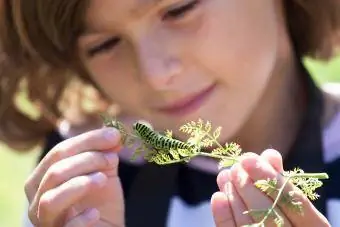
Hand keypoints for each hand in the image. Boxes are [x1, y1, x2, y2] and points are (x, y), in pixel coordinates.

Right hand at [24, 127, 124, 226]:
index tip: (114, 136)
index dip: (87, 141)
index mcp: (43, 178)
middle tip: (113, 158)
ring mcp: (47, 221)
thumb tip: (114, 134)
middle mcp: (37, 200)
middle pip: (55, 172)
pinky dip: (81, 219)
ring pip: (51, 199)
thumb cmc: (99, 201)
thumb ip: (106, 154)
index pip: (59, 152)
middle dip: (87, 159)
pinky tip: (95, 212)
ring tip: (103, 179)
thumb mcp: (104, 173)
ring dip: (80, 184)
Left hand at [211, 149, 329, 226]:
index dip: (270, 177)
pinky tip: (218, 196)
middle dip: (248, 185)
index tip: (248, 158)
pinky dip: (224, 216)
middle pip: (269, 210)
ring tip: (224, 176)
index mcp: (313, 225)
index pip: (294, 200)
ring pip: (250, 222)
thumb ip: (280, 179)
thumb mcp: (291, 197)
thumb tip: (269, 154)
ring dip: (234, 196)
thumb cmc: (285, 211)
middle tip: (235, 167)